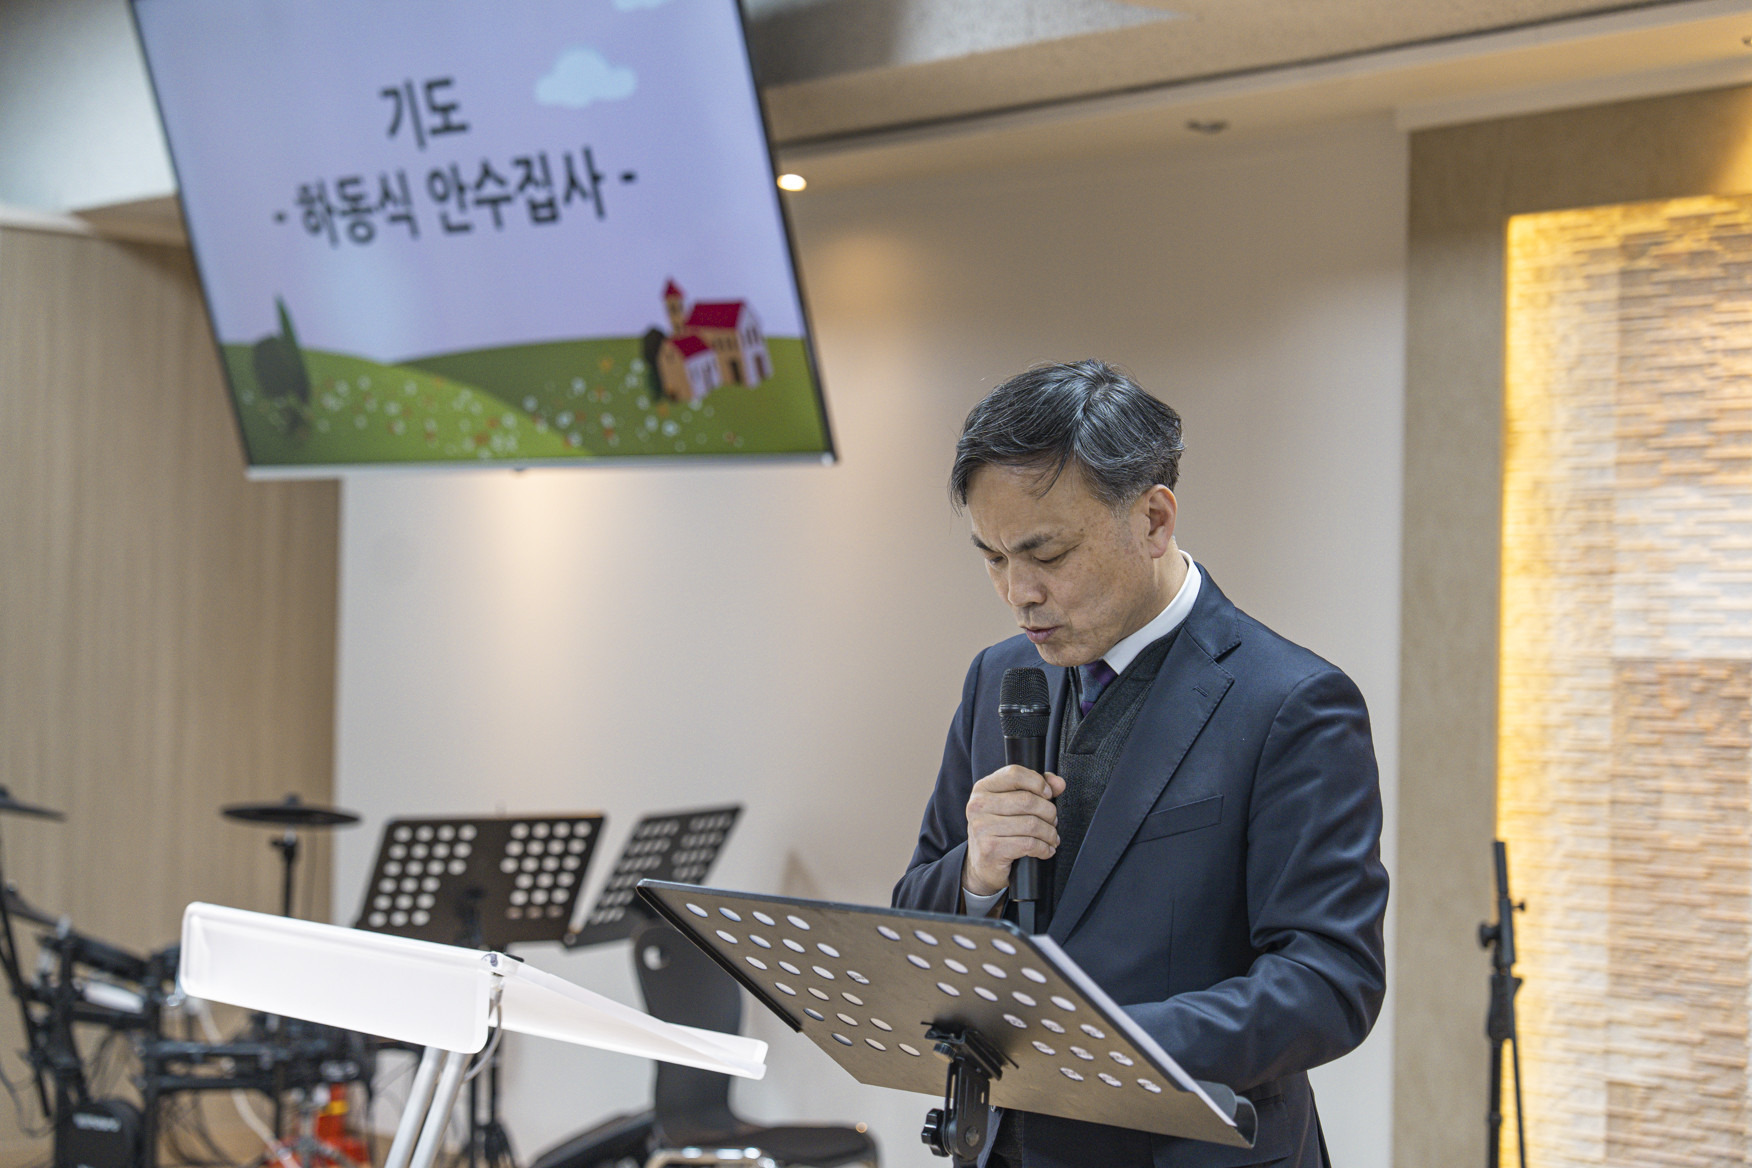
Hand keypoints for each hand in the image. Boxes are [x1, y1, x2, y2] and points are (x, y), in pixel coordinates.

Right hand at [962, 766, 1066, 896]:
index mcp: (983, 788)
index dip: (1037, 782)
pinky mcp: (991, 849)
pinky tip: (1045, 850)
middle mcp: (978, 805)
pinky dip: (1044, 848)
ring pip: (1031, 824)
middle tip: (1053, 821)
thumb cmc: (999, 832)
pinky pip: (1029, 844)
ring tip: (1051, 837)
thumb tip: (1058, 783)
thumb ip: (1035, 789)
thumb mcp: (1012, 806)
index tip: (1048, 795)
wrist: (983, 866)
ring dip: (1049, 833)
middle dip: (1049, 812)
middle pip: (1027, 800)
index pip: (1014, 774)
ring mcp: (982, 827)